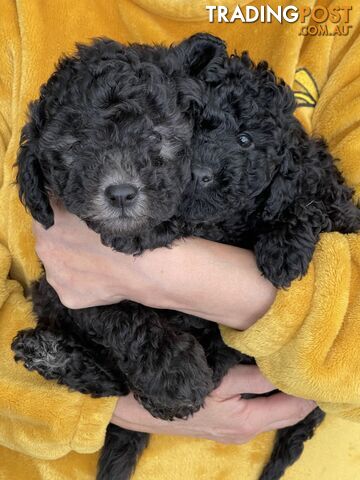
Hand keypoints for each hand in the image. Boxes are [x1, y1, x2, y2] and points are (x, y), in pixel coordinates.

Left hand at [33, 202, 275, 328]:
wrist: (149, 267)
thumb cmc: (130, 229)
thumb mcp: (105, 202)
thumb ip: (82, 196)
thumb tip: (75, 190)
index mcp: (50, 220)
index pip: (48, 210)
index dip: (63, 211)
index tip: (79, 214)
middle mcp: (45, 248)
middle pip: (51, 238)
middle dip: (66, 237)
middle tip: (91, 238)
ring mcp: (56, 276)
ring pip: (61, 263)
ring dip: (74, 260)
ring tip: (99, 259)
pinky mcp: (69, 297)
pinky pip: (72, 286)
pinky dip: (84, 282)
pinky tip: (101, 276)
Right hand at [111, 365, 316, 443]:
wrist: (140, 405)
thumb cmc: (181, 388)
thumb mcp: (221, 380)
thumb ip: (256, 378)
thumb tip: (283, 368)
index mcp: (248, 422)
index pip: (292, 406)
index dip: (305, 388)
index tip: (313, 366)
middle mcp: (245, 432)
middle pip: (285, 414)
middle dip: (300, 394)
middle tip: (308, 367)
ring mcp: (233, 431)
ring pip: (272, 414)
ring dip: (285, 397)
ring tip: (293, 372)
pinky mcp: (223, 425)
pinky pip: (258, 414)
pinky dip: (270, 401)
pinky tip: (269, 384)